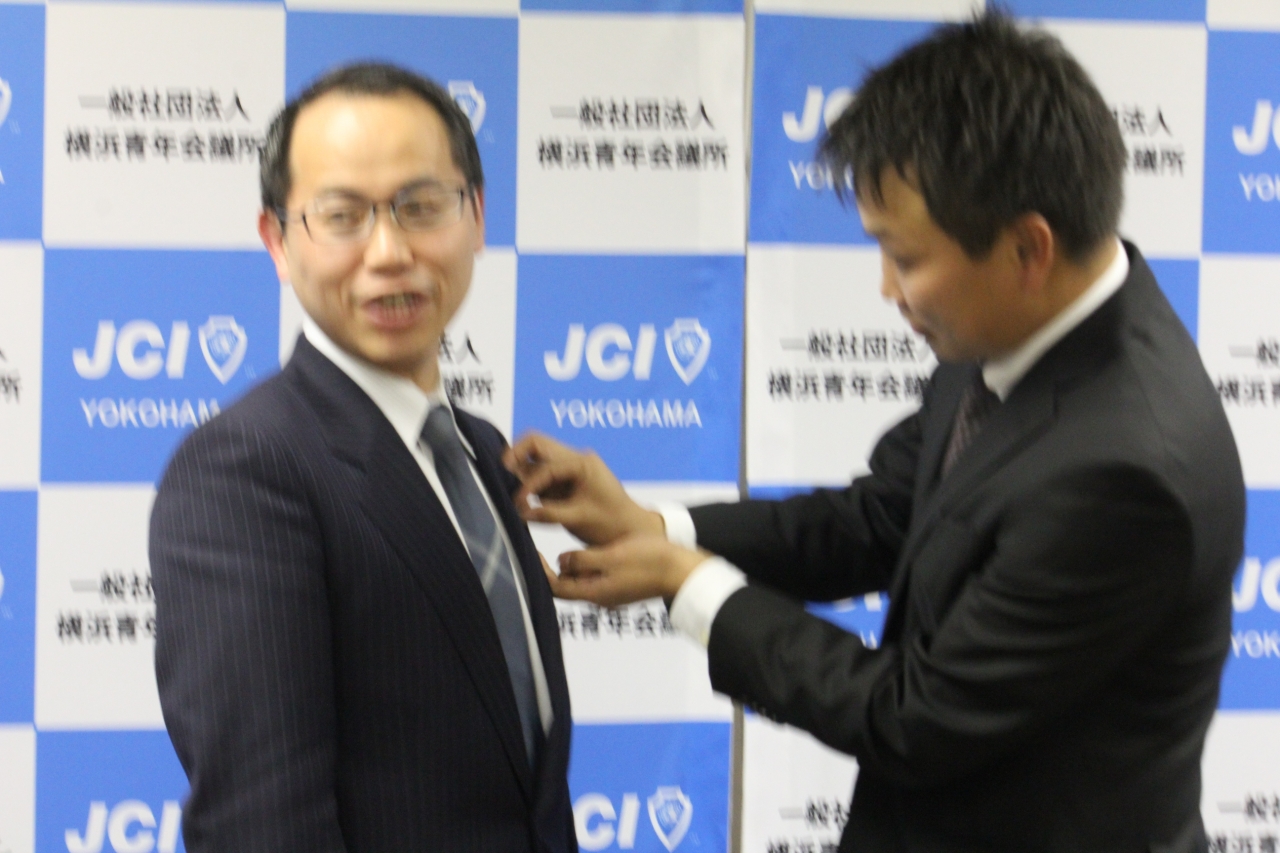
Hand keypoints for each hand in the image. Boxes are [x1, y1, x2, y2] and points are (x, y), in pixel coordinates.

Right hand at [504, 431, 663, 546]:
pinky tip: (522, 498)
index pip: (545, 465)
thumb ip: (548, 513)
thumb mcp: (579, 519)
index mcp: (582, 463)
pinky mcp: (564, 480)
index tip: (520, 505)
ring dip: (521, 471)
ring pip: (536, 457)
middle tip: (502, 473)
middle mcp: (575, 459)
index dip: (529, 484)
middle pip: (536, 443)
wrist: (631, 530)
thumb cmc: (610, 524)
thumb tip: (520, 511)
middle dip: (516, 455)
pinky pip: (540, 473)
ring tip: (513, 492)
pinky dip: (528, 482)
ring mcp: (569, 468)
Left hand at [542, 534, 706, 608]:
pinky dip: (588, 566)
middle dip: (554, 571)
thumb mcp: (610, 556)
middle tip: (542, 549)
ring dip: (572, 567)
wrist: (681, 570)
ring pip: (583, 582)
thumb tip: (561, 562)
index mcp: (595, 593)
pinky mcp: (622, 586)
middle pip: (568, 587)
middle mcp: (601, 597)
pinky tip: (589, 552)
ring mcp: (612, 593)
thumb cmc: (648, 561)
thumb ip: (583, 559)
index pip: (557, 588)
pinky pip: (597, 578)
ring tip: (564, 549)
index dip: (541, 573)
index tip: (532, 553)